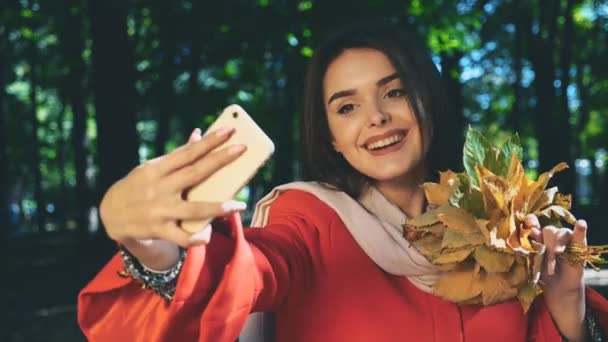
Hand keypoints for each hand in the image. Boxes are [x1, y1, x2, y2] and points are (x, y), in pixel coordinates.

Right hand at [100, 127, 247, 247]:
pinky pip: (183, 237)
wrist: (111, 214)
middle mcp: (159, 187)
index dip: (209, 141)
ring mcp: (160, 209)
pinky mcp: (159, 230)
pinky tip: (208, 234)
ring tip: (239, 205)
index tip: (229, 130)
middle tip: (241, 149)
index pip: (188, 152)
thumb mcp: (152, 168)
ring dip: (218, 207)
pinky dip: (197, 237)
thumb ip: (177, 156)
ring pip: (194, 209)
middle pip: (194, 173)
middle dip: (220, 160)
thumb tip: (199, 134)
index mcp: (157, 168)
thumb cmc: (139, 187)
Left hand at [525, 214, 586, 291]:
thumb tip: (533, 231)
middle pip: (548, 230)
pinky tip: (581, 224)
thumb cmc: (543, 274)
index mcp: (537, 236)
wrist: (558, 287)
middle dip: (548, 245)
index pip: (533, 221)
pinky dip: (580, 229)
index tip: (532, 229)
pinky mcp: (580, 245)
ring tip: (557, 253)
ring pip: (562, 232)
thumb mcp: (534, 263)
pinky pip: (580, 234)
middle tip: (548, 260)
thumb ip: (533, 248)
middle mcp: (551, 235)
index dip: (532, 222)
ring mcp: (566, 239)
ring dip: (559, 243)